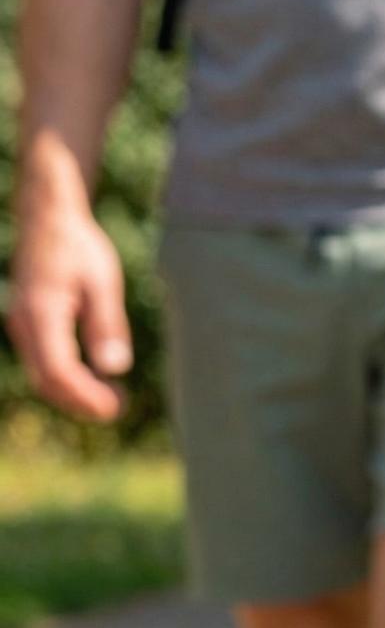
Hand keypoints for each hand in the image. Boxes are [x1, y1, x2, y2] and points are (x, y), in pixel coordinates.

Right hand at [7, 198, 131, 421]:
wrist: (48, 217)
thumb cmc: (79, 246)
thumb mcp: (103, 282)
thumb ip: (107, 325)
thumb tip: (114, 368)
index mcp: (42, 312)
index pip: (58, 370)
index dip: (85, 396)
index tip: (115, 407)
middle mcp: (24, 322)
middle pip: (46, 381)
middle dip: (81, 402)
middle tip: (119, 409)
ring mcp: (21, 324)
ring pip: (41, 376)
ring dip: (74, 395)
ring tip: (112, 399)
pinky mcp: (28, 325)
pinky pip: (42, 363)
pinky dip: (66, 380)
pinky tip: (96, 380)